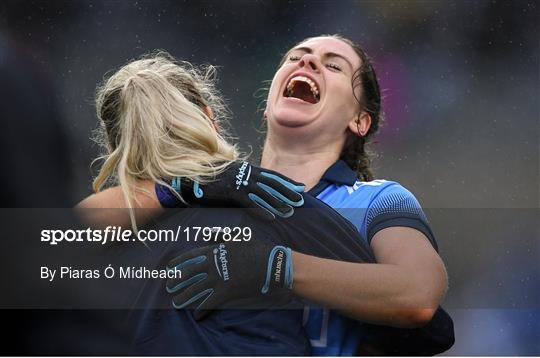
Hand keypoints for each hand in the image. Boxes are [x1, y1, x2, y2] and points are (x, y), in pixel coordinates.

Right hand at [156, 161, 304, 219]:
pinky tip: (271, 217)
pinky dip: (261, 210)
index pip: (272, 176)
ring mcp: (239, 183)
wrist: (192, 177)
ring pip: (264, 194)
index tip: (300, 187)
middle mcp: (246, 174)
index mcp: (247, 169)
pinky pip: (249, 203)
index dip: (287, 182)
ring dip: (278, 203)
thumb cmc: (210, 178)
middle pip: (272, 184)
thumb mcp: (231, 175)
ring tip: (290, 211)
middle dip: (287, 192)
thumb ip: (243, 180)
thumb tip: (254, 187)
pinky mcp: (231, 192)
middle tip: (301, 200)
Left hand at [165, 239, 293, 319]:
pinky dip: (202, 310)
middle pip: (190, 273)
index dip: (178, 262)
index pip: (191, 256)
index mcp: (215, 250)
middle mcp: (213, 265)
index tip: (168, 267)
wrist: (271, 264)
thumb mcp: (238, 237)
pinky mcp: (226, 291)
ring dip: (185, 296)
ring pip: (196, 289)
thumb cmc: (257, 248)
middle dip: (177, 280)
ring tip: (176, 302)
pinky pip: (210, 302)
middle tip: (168, 286)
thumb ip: (221, 235)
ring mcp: (219, 279)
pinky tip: (196, 316)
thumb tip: (208, 233)